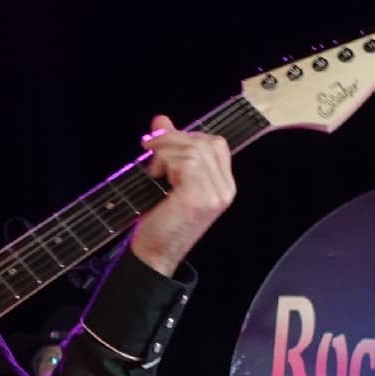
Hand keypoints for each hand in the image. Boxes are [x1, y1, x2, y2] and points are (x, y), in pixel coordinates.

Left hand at [129, 114, 235, 275]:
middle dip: (173, 139)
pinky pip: (186, 161)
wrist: (153, 255)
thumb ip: (170, 149)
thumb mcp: (166, 179)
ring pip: (194, 149)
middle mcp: (225, 190)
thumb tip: (161, 120)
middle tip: (149, 150)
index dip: (187, 136)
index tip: (160, 143)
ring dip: (166, 152)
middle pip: (205, 142)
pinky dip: (165, 162)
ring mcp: (215, 194)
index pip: (215, 144)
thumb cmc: (159, 221)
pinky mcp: (200, 197)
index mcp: (223, 186)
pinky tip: (157, 176)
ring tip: (154, 171)